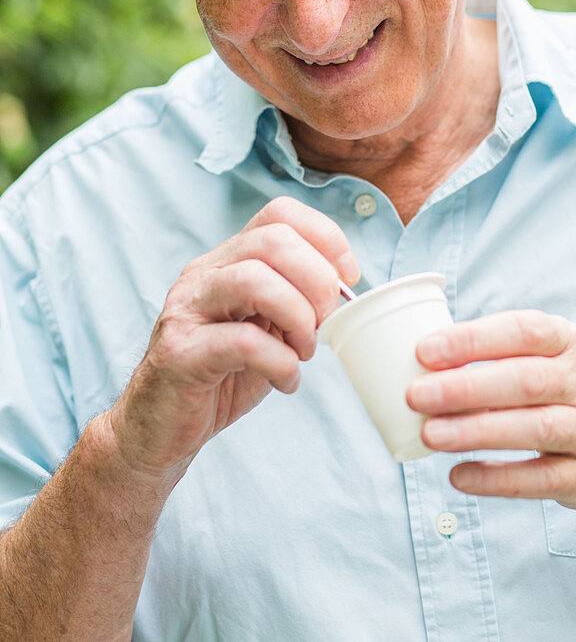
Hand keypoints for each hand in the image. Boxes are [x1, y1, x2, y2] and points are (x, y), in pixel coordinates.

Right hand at [106, 197, 359, 484]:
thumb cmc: (221, 375)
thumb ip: (296, 301)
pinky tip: (285, 382)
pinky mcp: (179, 353)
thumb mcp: (267, 328)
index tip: (348, 278)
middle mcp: (204, 273)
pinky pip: (243, 342)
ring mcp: (187, 309)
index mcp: (228, 260)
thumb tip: (343, 290)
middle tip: (325, 321)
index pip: (279, 214)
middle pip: (272, 240)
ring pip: (254, 280)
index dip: (325, 237)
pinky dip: (280, 363)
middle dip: (317, 279)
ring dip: (298, 317)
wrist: (159, 429)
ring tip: (304, 351)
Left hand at [406, 309, 575, 510]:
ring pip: (533, 429)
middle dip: (466, 388)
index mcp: (570, 341)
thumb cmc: (562, 389)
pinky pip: (539, 479)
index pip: (522, 331)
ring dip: (476, 432)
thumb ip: (496, 353)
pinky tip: (458, 476)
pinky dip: (496, 479)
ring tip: (429, 434)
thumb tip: (419, 361)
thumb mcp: (547, 356)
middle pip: (525, 381)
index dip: (473, 340)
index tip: (424, 351)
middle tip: (416, 395)